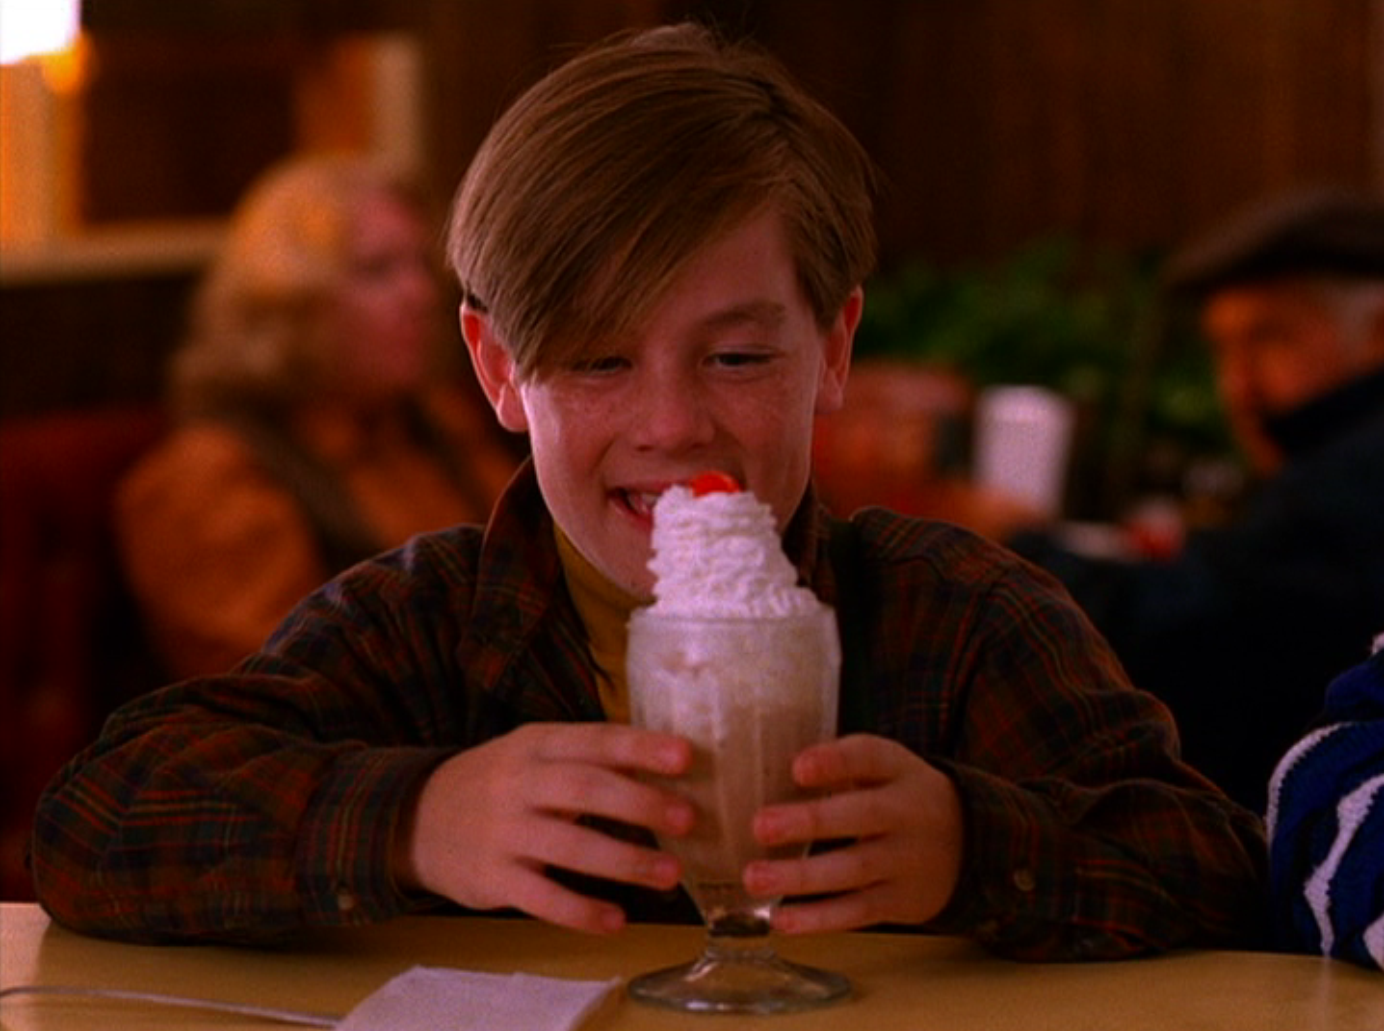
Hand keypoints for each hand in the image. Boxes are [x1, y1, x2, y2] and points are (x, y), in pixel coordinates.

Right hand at [394, 723, 693, 933]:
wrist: (417, 818)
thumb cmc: (500, 783)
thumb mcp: (536, 754)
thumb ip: (592, 758)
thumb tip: (669, 761)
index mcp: (537, 744)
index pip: (595, 739)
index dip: (640, 747)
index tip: (686, 756)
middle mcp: (519, 782)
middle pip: (584, 787)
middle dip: (639, 803)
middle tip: (688, 819)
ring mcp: (503, 831)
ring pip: (569, 845)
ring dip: (623, 860)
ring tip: (671, 875)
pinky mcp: (492, 879)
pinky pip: (541, 897)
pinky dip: (580, 911)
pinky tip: (617, 921)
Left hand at [743, 734, 962, 932]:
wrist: (970, 844)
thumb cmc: (901, 798)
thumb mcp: (887, 769)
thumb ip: (842, 764)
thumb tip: (769, 768)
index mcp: (900, 770)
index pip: (871, 757)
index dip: (835, 761)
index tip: (797, 768)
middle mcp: (908, 814)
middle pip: (862, 815)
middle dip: (811, 821)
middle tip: (760, 825)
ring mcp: (907, 861)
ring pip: (854, 869)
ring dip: (801, 876)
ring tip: (754, 877)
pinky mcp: (901, 902)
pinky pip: (858, 912)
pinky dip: (819, 919)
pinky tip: (780, 919)